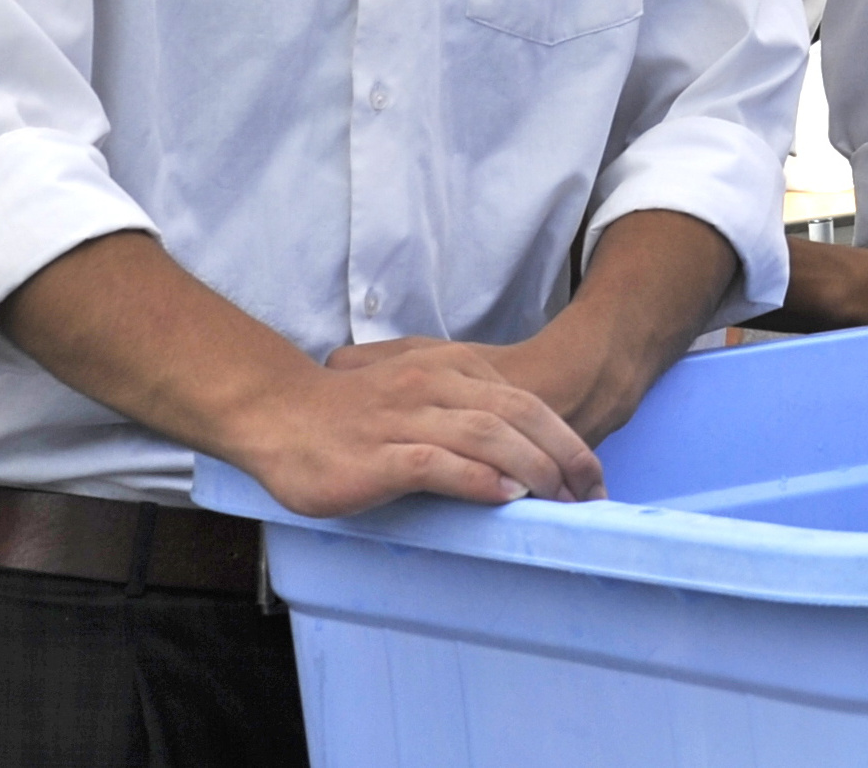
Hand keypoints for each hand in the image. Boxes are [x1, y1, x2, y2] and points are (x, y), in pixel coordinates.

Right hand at [234, 343, 604, 516]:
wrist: (276, 412)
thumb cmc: (350, 412)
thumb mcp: (417, 389)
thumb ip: (462, 406)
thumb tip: (513, 450)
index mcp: (450, 367)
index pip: (524, 401)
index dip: (565, 438)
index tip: (590, 476)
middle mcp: (434, 385)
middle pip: (518, 415)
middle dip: (564, 455)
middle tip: (591, 494)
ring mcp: (406, 418)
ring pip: (487, 435)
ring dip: (532, 468)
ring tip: (560, 499)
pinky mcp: (379, 455)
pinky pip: (438, 463)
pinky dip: (477, 480)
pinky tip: (504, 498)